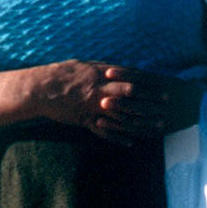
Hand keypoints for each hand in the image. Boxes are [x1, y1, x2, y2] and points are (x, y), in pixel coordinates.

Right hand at [0, 62, 198, 143]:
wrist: (39, 89)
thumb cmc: (61, 74)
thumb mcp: (85, 66)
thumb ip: (104, 69)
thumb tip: (120, 70)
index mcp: (101, 74)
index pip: (132, 79)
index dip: (149, 85)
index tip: (163, 88)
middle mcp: (101, 90)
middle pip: (133, 96)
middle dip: (151, 101)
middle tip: (167, 106)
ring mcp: (94, 107)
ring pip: (123, 115)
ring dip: (142, 121)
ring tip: (157, 125)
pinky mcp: (85, 120)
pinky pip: (105, 131)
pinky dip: (119, 137)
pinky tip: (132, 142)